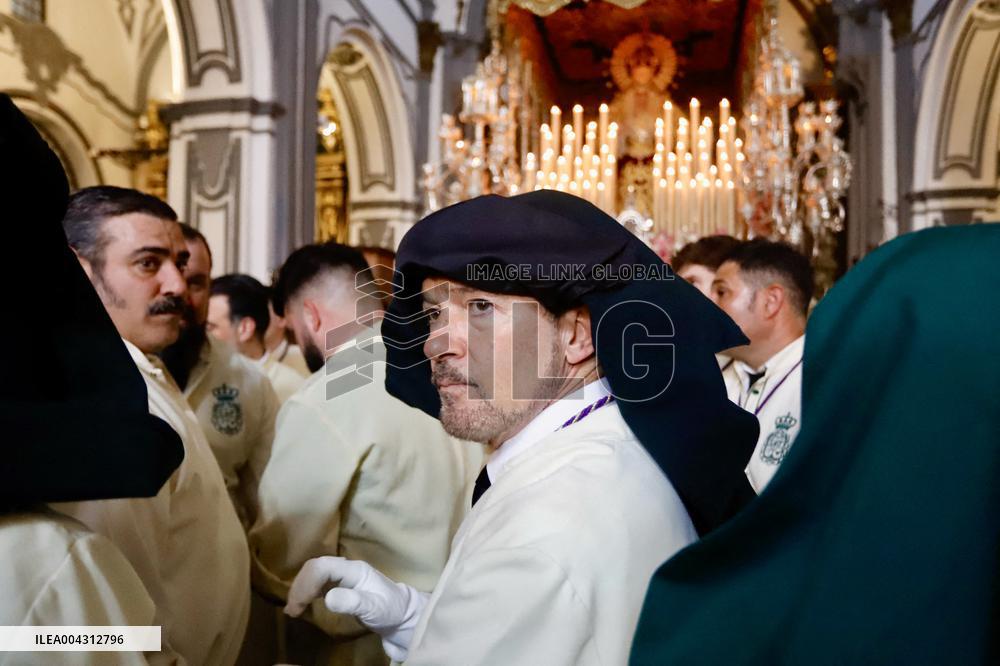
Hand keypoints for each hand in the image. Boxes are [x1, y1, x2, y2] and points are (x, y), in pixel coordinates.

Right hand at [286, 556, 427, 660]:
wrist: (402, 615)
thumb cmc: (390, 610)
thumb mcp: (373, 608)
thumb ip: (352, 602)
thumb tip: (328, 598)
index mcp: (354, 570)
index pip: (322, 567)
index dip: (306, 583)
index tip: (298, 605)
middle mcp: (347, 568)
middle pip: (315, 567)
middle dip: (300, 585)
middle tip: (292, 609)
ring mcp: (344, 576)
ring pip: (315, 573)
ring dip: (301, 587)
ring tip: (293, 608)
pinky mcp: (341, 585)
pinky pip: (319, 581)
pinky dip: (307, 590)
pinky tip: (302, 604)